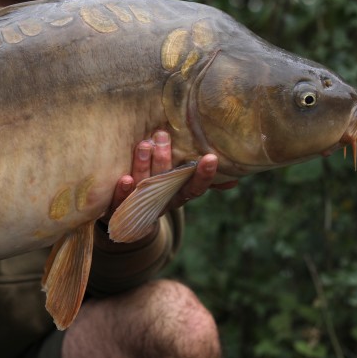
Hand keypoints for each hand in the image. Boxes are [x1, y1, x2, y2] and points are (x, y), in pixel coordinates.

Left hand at [103, 130, 234, 220]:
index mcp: (177, 196)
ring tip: (144, 145)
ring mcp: (140, 205)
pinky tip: (126, 179)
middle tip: (163, 136)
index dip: (203, 175)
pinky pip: (122, 201)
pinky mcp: (120, 209)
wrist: (127, 221)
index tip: (211, 158)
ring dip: (144, 166)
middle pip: (165, 182)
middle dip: (165, 160)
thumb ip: (200, 179)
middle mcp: (161, 201)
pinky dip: (124, 191)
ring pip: (144, 185)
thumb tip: (236, 179)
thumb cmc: (157, 192)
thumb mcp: (180, 187)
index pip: (194, 187)